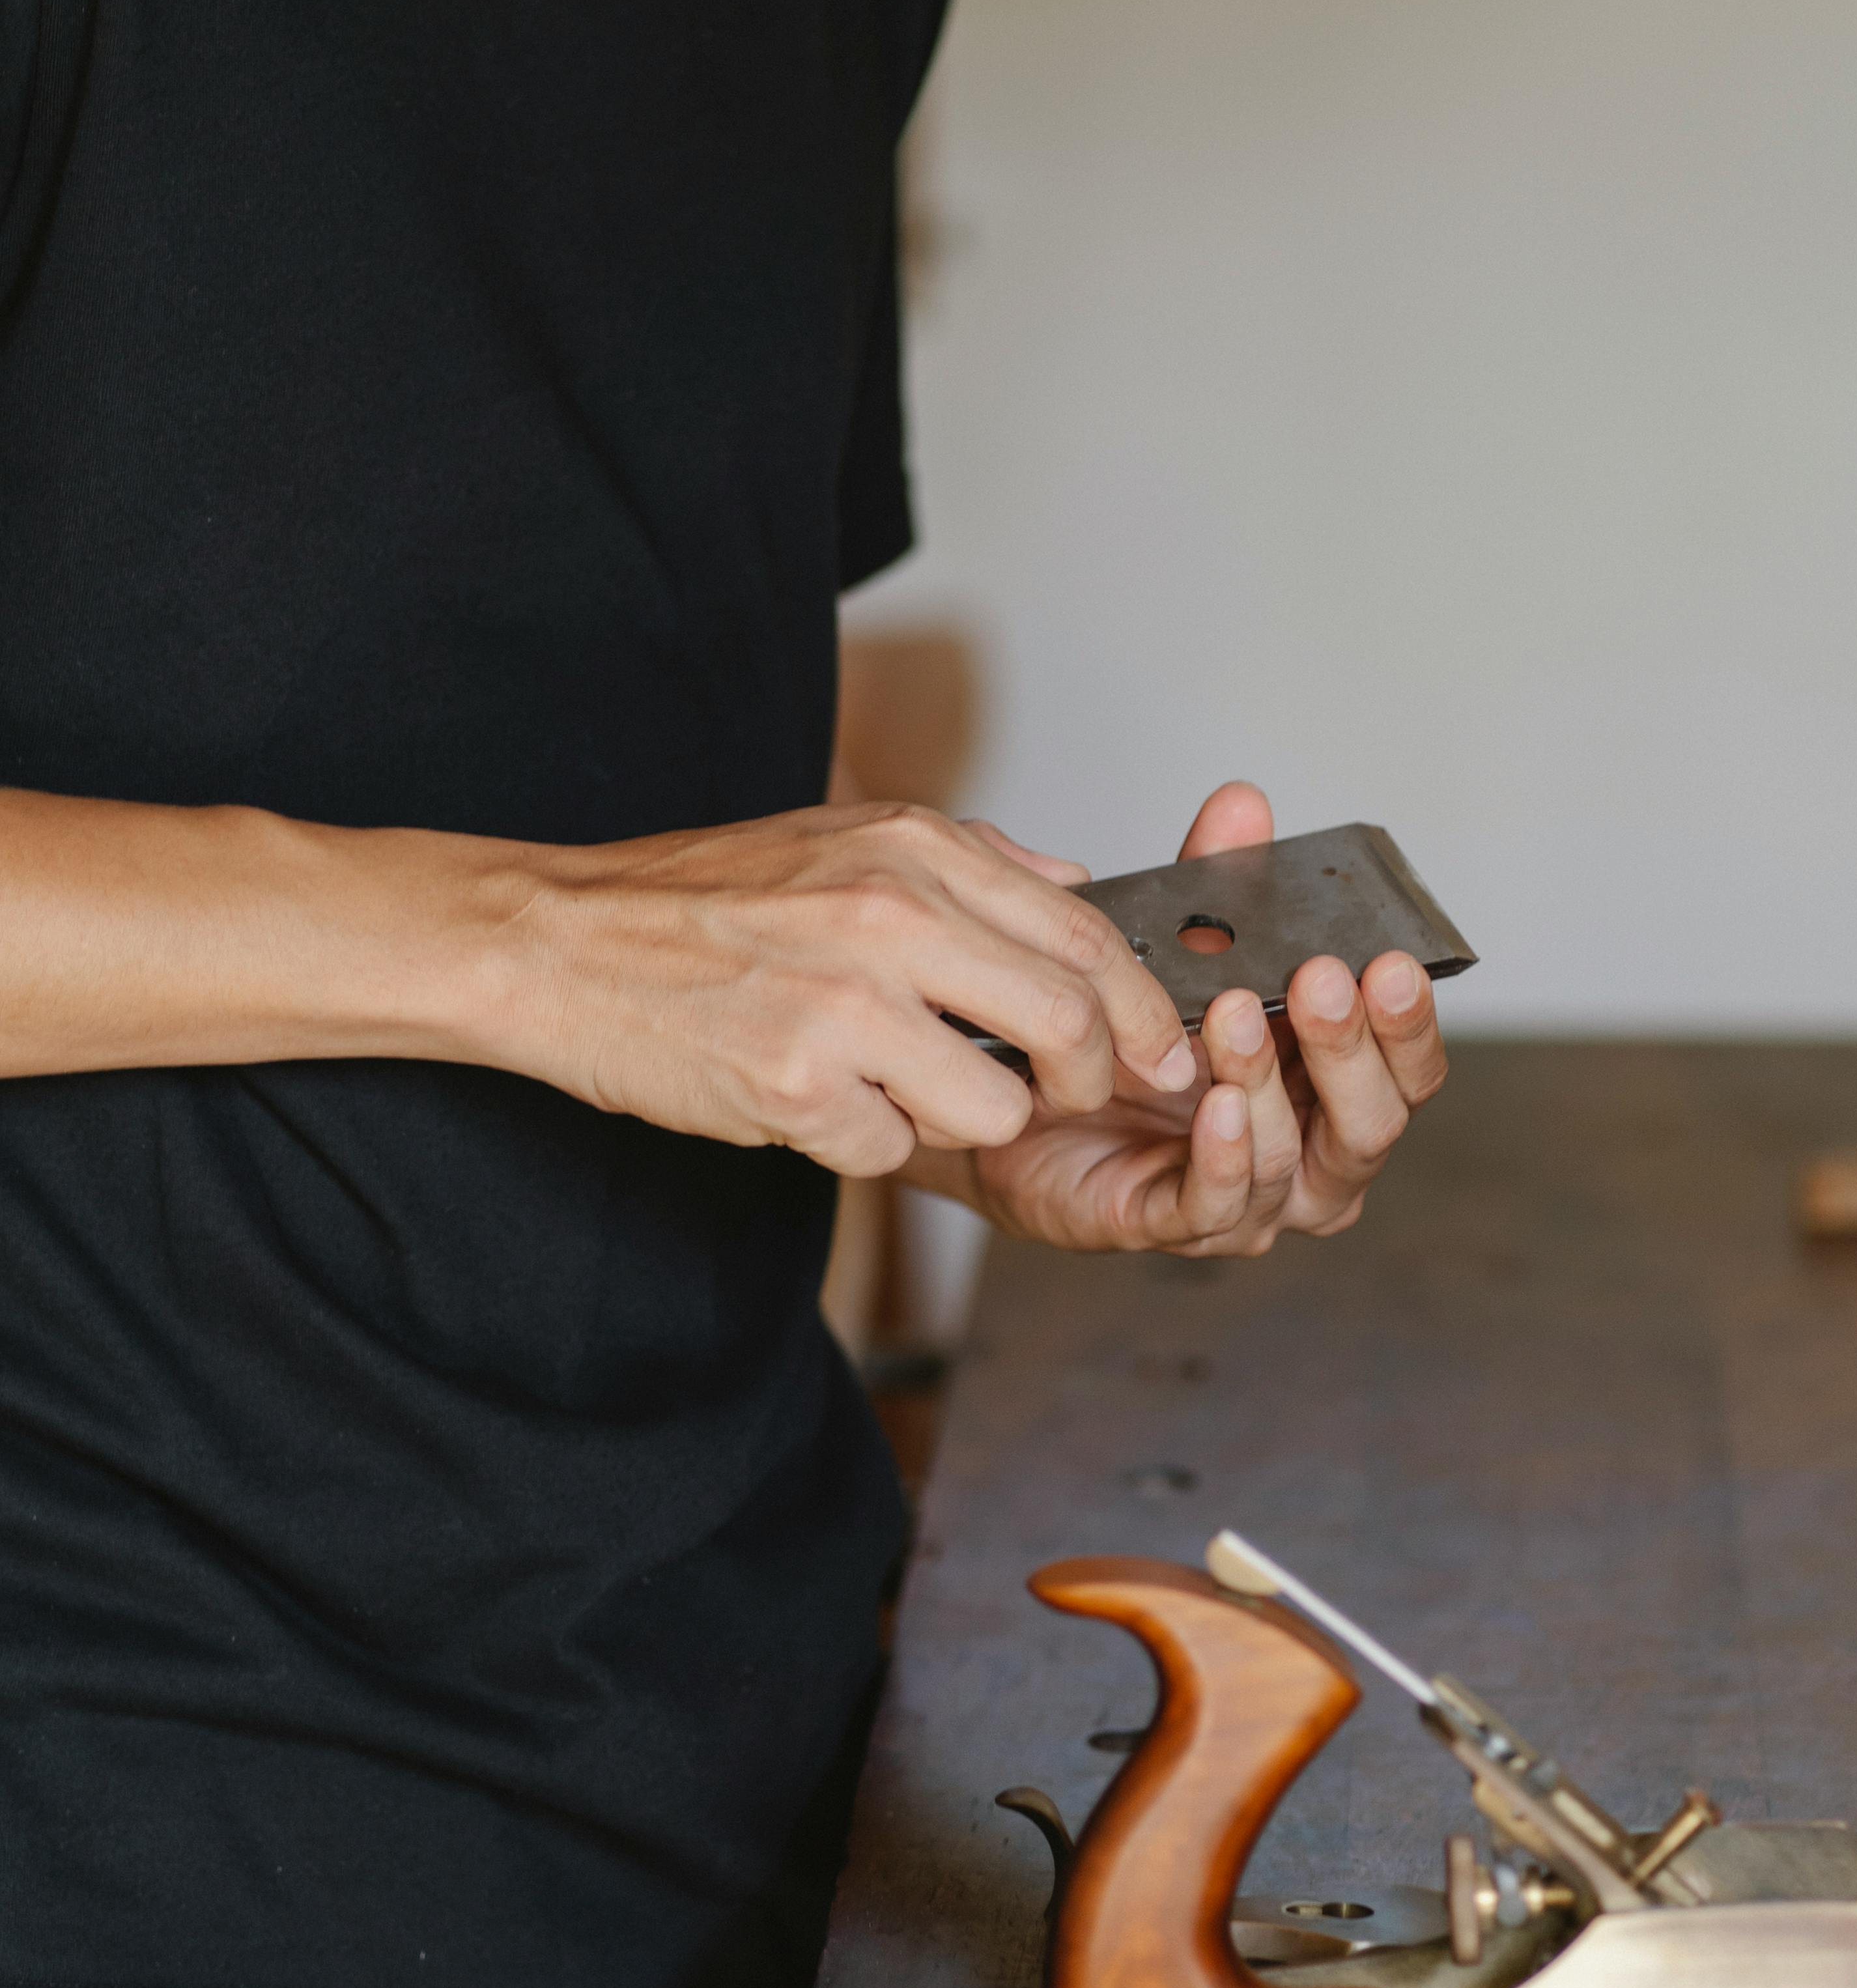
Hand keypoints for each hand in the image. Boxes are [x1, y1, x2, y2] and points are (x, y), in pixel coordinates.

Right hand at [497, 799, 1198, 1172]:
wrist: (562, 942)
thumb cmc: (704, 897)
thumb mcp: (846, 838)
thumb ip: (973, 864)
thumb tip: (1077, 885)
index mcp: (915, 849)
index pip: (1085, 934)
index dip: (1142, 1009)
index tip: (1163, 1055)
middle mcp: (891, 917)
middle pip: (1067, 1025)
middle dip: (1082, 1081)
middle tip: (1057, 1098)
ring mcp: (842, 1004)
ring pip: (991, 1107)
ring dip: (958, 1119)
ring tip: (889, 1085)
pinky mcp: (792, 1084)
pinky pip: (890, 1150)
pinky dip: (864, 1143)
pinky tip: (811, 1100)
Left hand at [946, 783, 1449, 1255]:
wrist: (1016, 1101)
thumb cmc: (1121, 1032)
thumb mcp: (1177, 947)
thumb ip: (1218, 886)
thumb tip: (1242, 804)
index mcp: (1333, 1090)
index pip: (1408, 1071)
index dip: (1408, 1022)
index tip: (1391, 957)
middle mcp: (1311, 1157)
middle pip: (1372, 1123)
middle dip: (1351, 1046)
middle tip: (1322, 977)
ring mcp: (1252, 1203)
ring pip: (1292, 1160)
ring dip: (1266, 1081)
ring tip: (1232, 1015)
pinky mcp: (1173, 1225)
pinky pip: (1215, 1205)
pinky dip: (1222, 1156)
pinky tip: (1214, 1106)